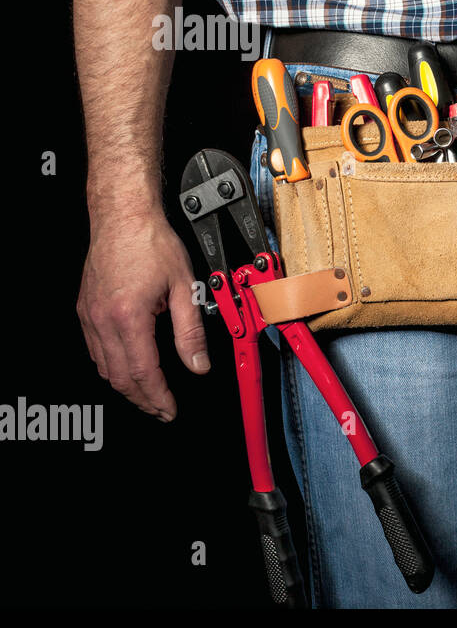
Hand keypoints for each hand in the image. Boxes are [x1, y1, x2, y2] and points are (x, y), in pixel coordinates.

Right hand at [77, 209, 209, 419]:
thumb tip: (199, 364)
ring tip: (147, 395)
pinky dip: (111, 366)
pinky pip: (95, 349)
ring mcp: (90, 315)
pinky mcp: (85, 309)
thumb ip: (191, 331)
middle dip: (141, 399)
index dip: (158, 397)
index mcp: (128, 316)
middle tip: (161, 410)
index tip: (169, 410)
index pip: (143, 372)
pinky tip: (126, 367)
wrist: (123, 217)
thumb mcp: (184, 287)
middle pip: (119, 377)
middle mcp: (103, 319)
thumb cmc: (151, 243)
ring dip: (125, 386)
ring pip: (103, 367)